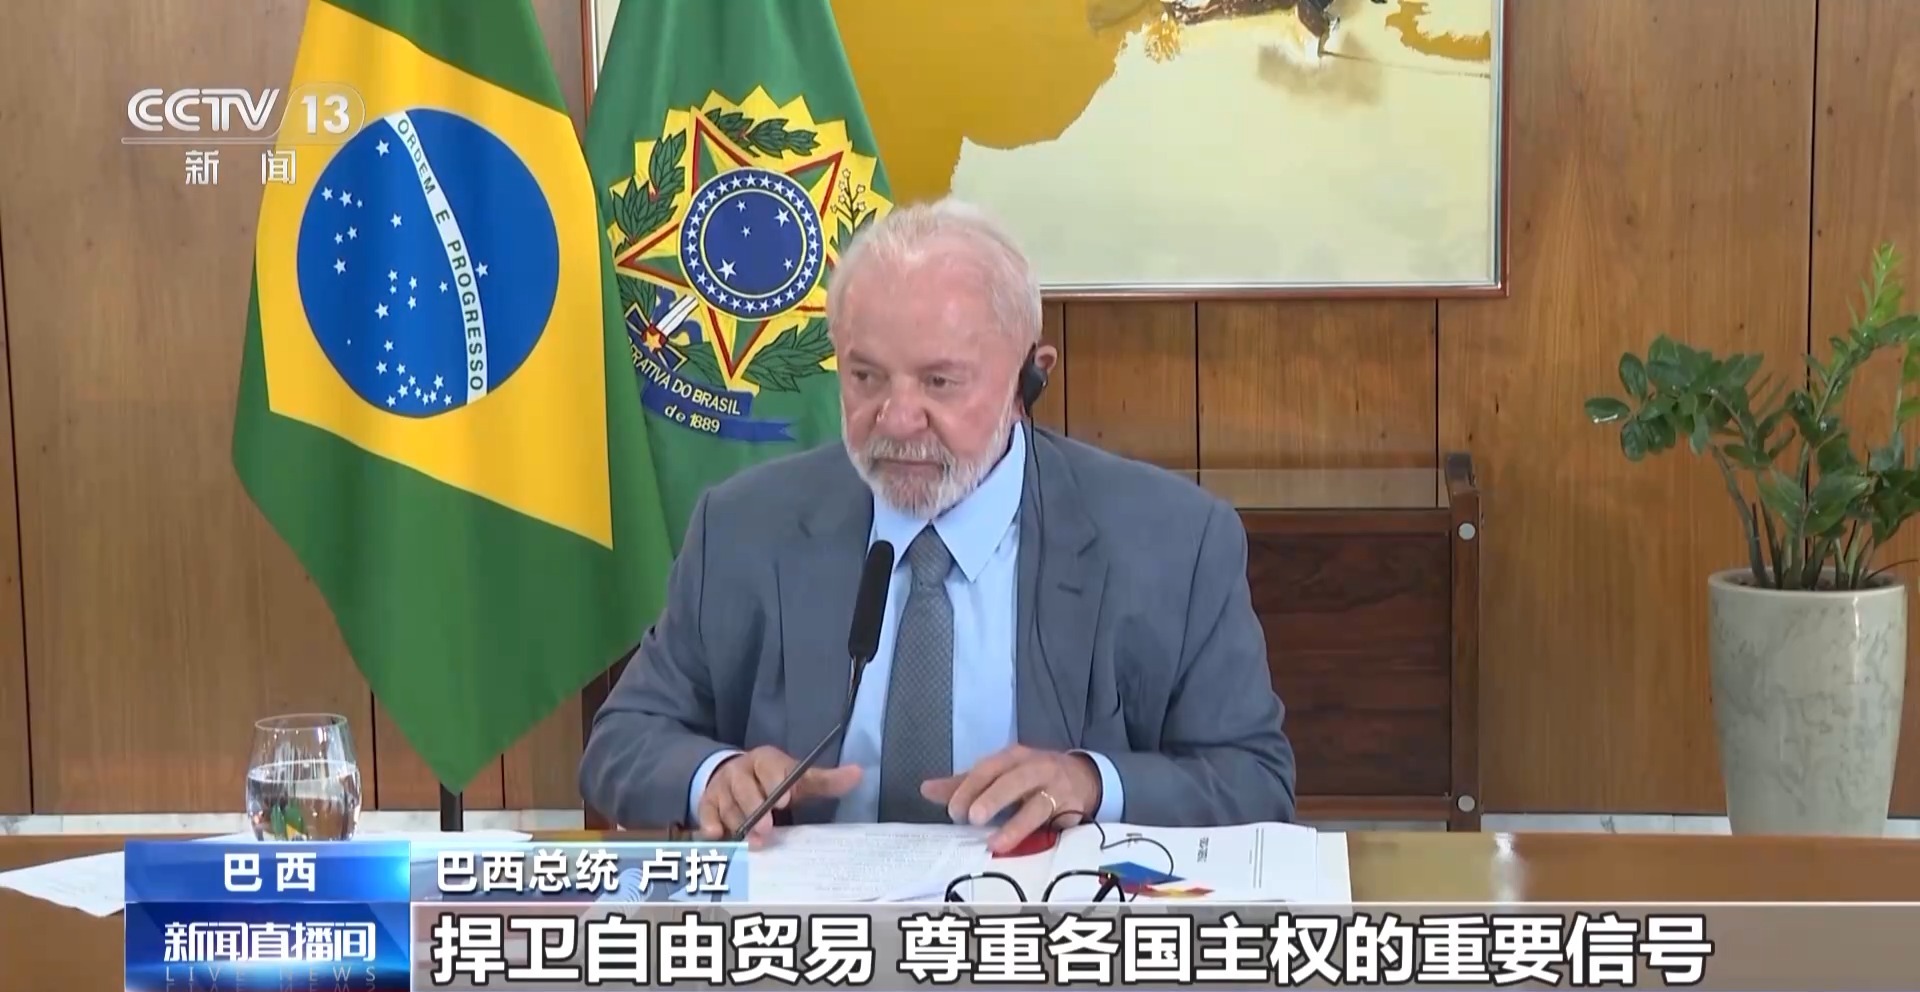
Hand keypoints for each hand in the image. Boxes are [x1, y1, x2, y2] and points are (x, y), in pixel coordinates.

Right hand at [696, 746, 861, 846]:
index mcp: (764, 760)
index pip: (768, 766)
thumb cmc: (773, 782)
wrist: (735, 776)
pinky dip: (710, 824)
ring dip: (738, 823)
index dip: (775, 782)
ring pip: (727, 805)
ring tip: (752, 842)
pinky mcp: (707, 803)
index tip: (784, 800)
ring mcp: (721, 787)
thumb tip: (859, 773)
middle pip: (744, 787)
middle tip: (767, 828)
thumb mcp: (798, 779)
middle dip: (755, 808)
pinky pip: (706, 813)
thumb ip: (824, 780)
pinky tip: (716, 836)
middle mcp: (740, 770)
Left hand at [920, 744, 1101, 853]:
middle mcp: (1036, 767)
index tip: (954, 810)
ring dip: (1015, 824)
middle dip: (991, 798)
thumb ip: (965, 783)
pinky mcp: (1072, 808)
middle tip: (971, 818)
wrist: (1084, 778)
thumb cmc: (1032, 777)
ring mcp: (1056, 788)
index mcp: (1013, 757)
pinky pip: (1057, 822)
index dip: (969, 788)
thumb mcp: (1000, 774)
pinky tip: (1029, 845)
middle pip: (1013, 780)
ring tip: (995, 843)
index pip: (988, 769)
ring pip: (1037, 804)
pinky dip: (1042, 834)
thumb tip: (927, 789)